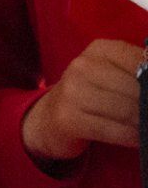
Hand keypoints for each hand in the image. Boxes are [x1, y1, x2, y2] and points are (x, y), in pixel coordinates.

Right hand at [22, 39, 141, 162]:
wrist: (48, 119)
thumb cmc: (91, 94)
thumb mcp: (112, 74)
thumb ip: (139, 72)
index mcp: (100, 49)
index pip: (142, 61)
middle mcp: (82, 66)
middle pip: (136, 89)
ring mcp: (73, 92)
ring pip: (128, 110)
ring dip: (145, 123)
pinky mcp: (69, 119)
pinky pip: (115, 131)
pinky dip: (133, 137)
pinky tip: (138, 138)